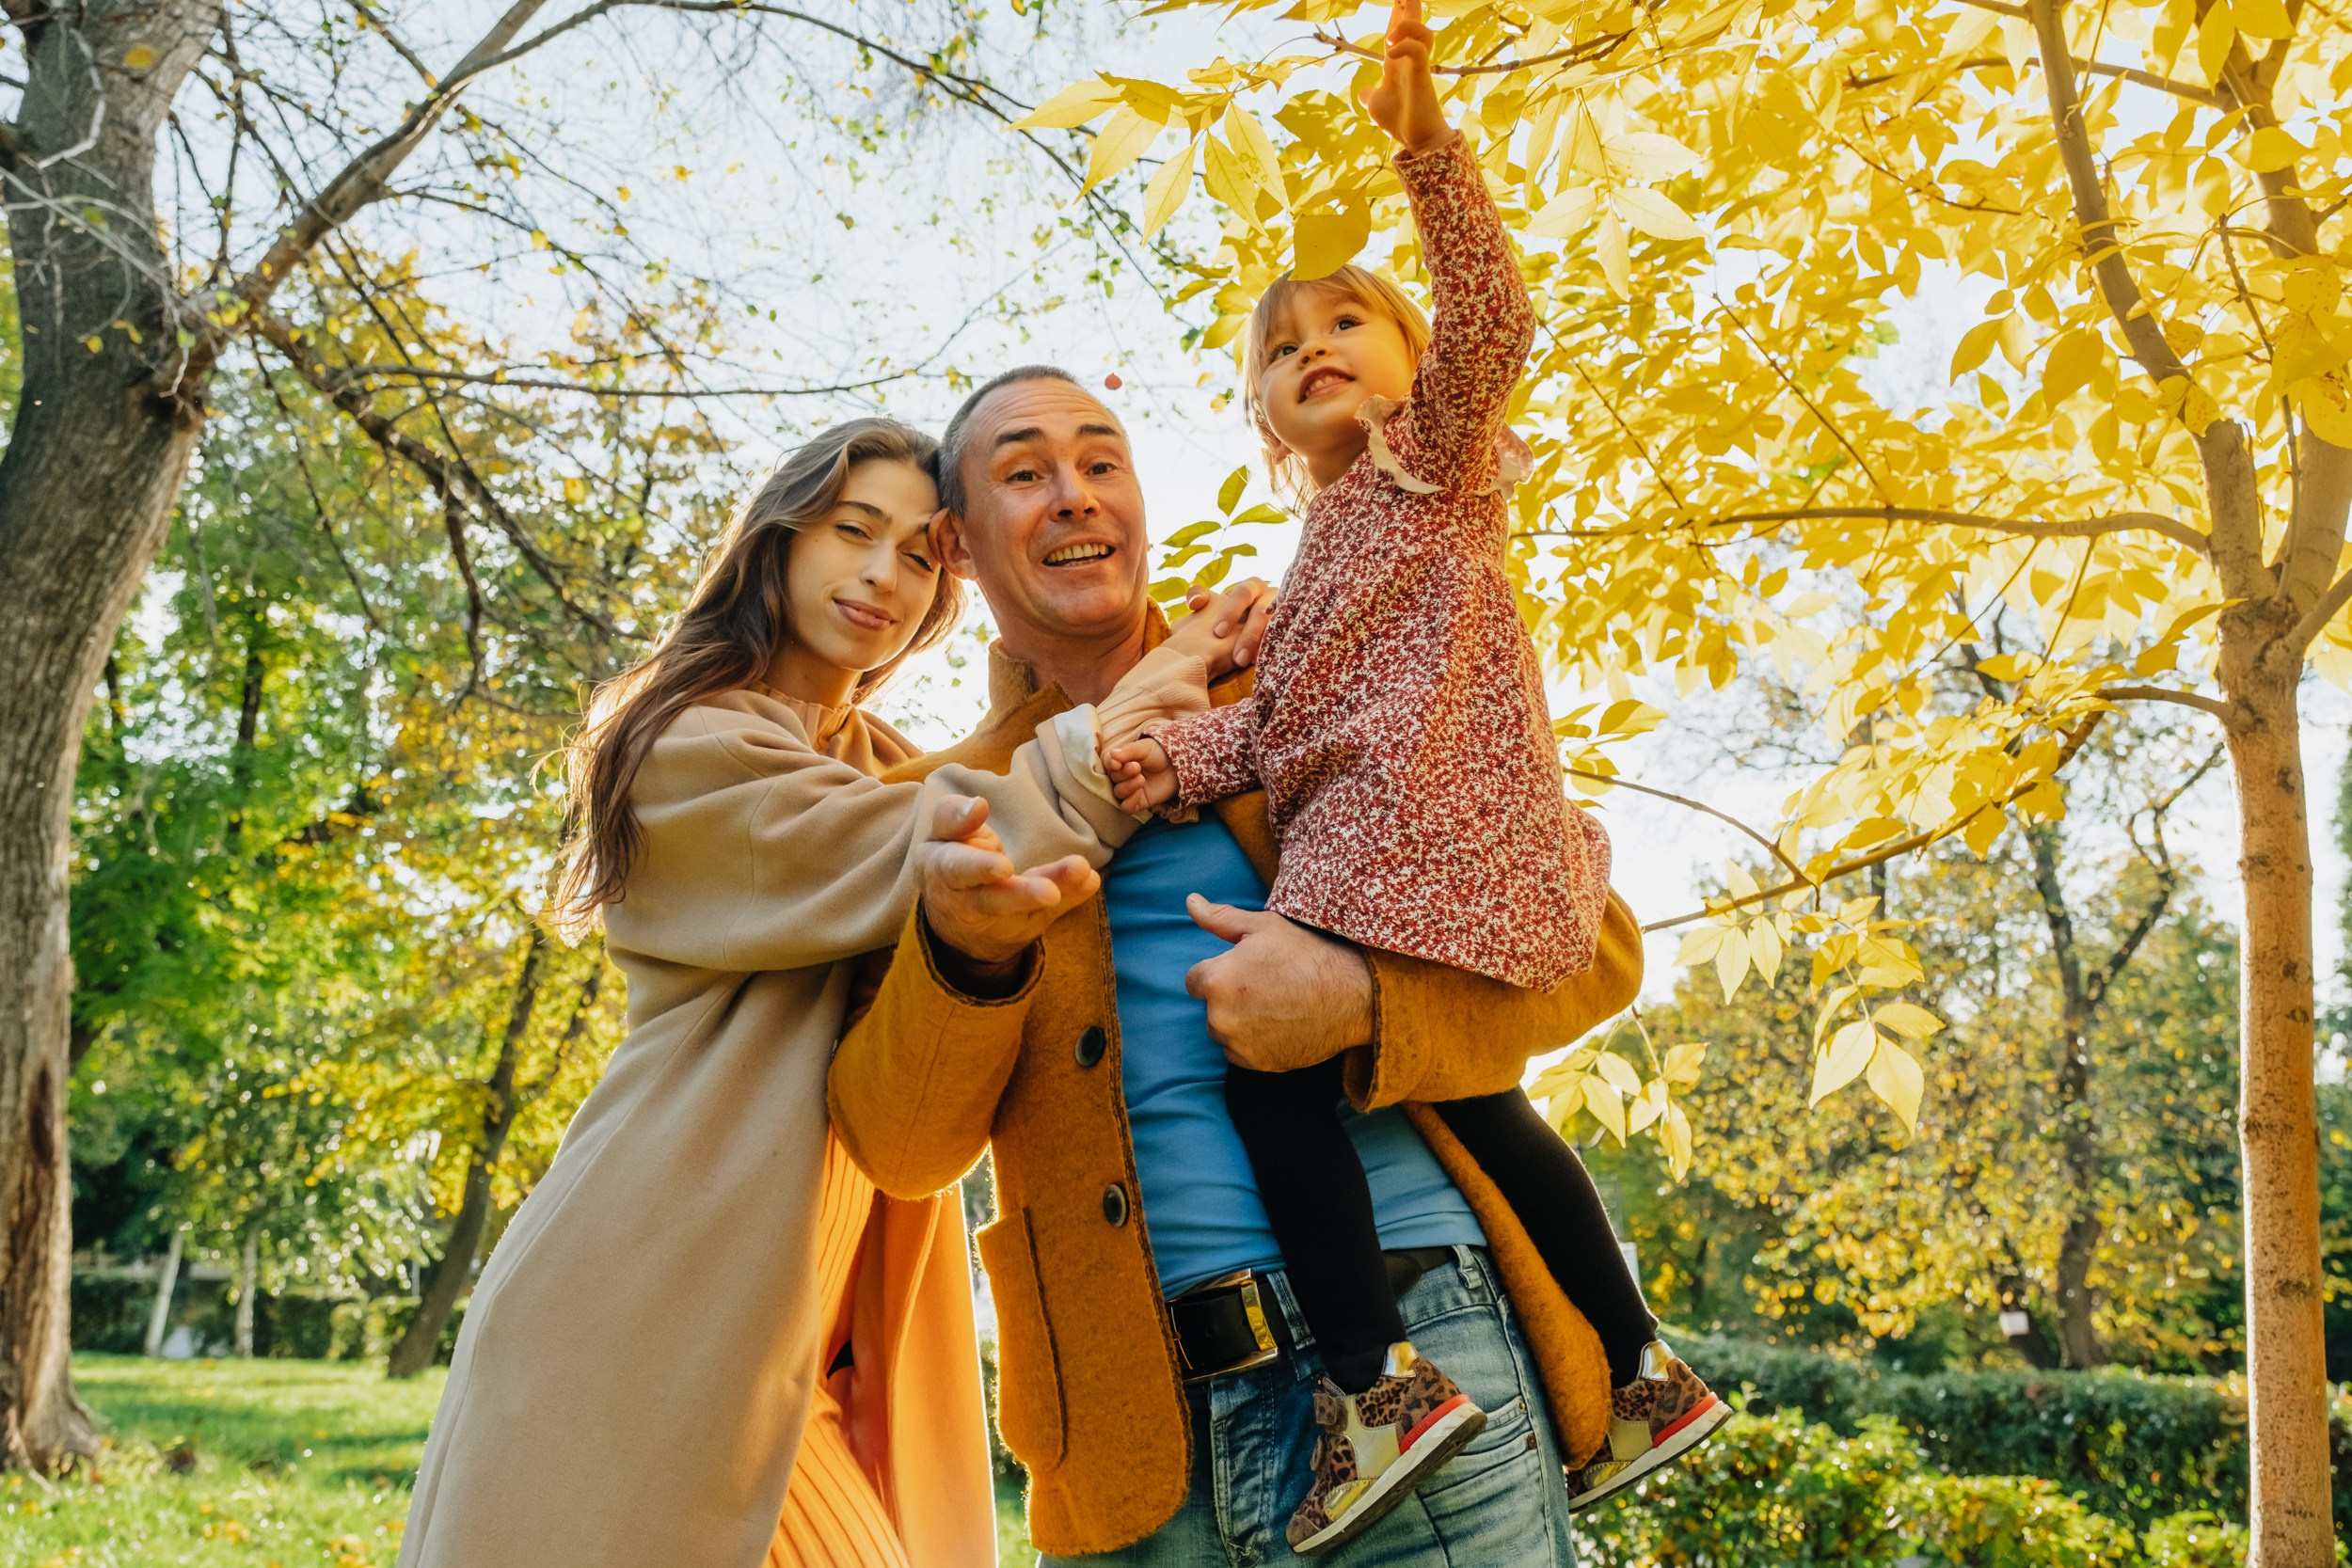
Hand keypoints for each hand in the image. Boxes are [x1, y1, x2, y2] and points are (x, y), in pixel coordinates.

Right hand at [916, 796, 1098, 972]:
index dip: (978, 865)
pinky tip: (1089, 880)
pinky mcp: (1022, 925)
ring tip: (1077, 878)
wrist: (955, 921)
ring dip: (1052, 895)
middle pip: (993, 900)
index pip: (957, 865)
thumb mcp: (942, 837)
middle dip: (1020, 895)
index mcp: (943, 870)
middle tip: (1049, 892)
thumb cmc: (951, 860)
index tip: (1000, 858)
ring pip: (1023, 910)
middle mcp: (970, 901)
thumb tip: (979, 804)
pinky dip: (1070, 897)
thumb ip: (955, 818)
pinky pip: (1046, 913)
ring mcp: (999, 918)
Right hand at [1104, 736, 1178, 813]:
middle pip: (1113, 778)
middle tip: (1137, 767)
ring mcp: (1130, 790)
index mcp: (1121, 761)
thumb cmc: (1159, 754)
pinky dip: (1130, 801)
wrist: (1178, 766)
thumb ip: (1128, 751)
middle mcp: (1123, 776)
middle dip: (1123, 773)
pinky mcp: (1139, 802)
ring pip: (1118, 793)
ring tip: (1141, 778)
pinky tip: (1139, 792)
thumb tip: (1112, 755)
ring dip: (1128, 786)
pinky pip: (1126, 807)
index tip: (1117, 763)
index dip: (1109, 764)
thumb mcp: (1144, 748)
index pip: (1107, 763)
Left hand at [1172, 577, 1277, 676]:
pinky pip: (1284, 639)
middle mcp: (1271, 597)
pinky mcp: (1291, 628)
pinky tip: (1258, 663)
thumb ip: (1199, 596)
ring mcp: (1284, 613)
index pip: (1242, 594)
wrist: (1250, 630)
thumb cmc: (1228, 613)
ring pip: (1273, 627)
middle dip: (1247, 633)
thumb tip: (1195, 602)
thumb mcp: (1214, 602)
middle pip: (1261, 612)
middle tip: (1234, 655)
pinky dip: (1270, 649)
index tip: (1218, 632)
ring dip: (1257, 644)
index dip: (1230, 611)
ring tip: (1242, 662)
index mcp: (1251, 587)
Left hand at [1183, 895, 1374, 1071]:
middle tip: (1266, 986)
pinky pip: (1240, 1053)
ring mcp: (1239, 1044)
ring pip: (1223, 1032)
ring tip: (1274, 1005)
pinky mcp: (1257, 1064)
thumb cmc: (1307, 955)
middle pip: (1210, 1007)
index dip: (1219, 972)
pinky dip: (1252, 1043)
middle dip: (1229, 997)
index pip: (1194, 980)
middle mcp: (1221, 1017)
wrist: (1351, 996)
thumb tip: (1190, 901)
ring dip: (1238, 1022)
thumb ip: (1219, 918)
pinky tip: (1279, 1025)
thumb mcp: (1263, 927)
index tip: (1245, 971)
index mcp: (1217, 980)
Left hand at [1361, 0, 1451, 155]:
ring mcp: (1417, 66)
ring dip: (1406, 26)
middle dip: (1408, 5)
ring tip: (1390, 37)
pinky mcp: (1423, 74)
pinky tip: (1390, 52)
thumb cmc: (1400, 122)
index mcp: (1396, 63)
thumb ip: (1369, 95)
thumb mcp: (1376, 106)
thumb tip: (1364, 92)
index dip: (1396, 13)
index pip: (1396, 31)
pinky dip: (1404, 46)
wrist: (1417, 140)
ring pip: (1422, 32)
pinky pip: (1417, 50)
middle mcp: (1408, 60)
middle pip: (1412, 23)